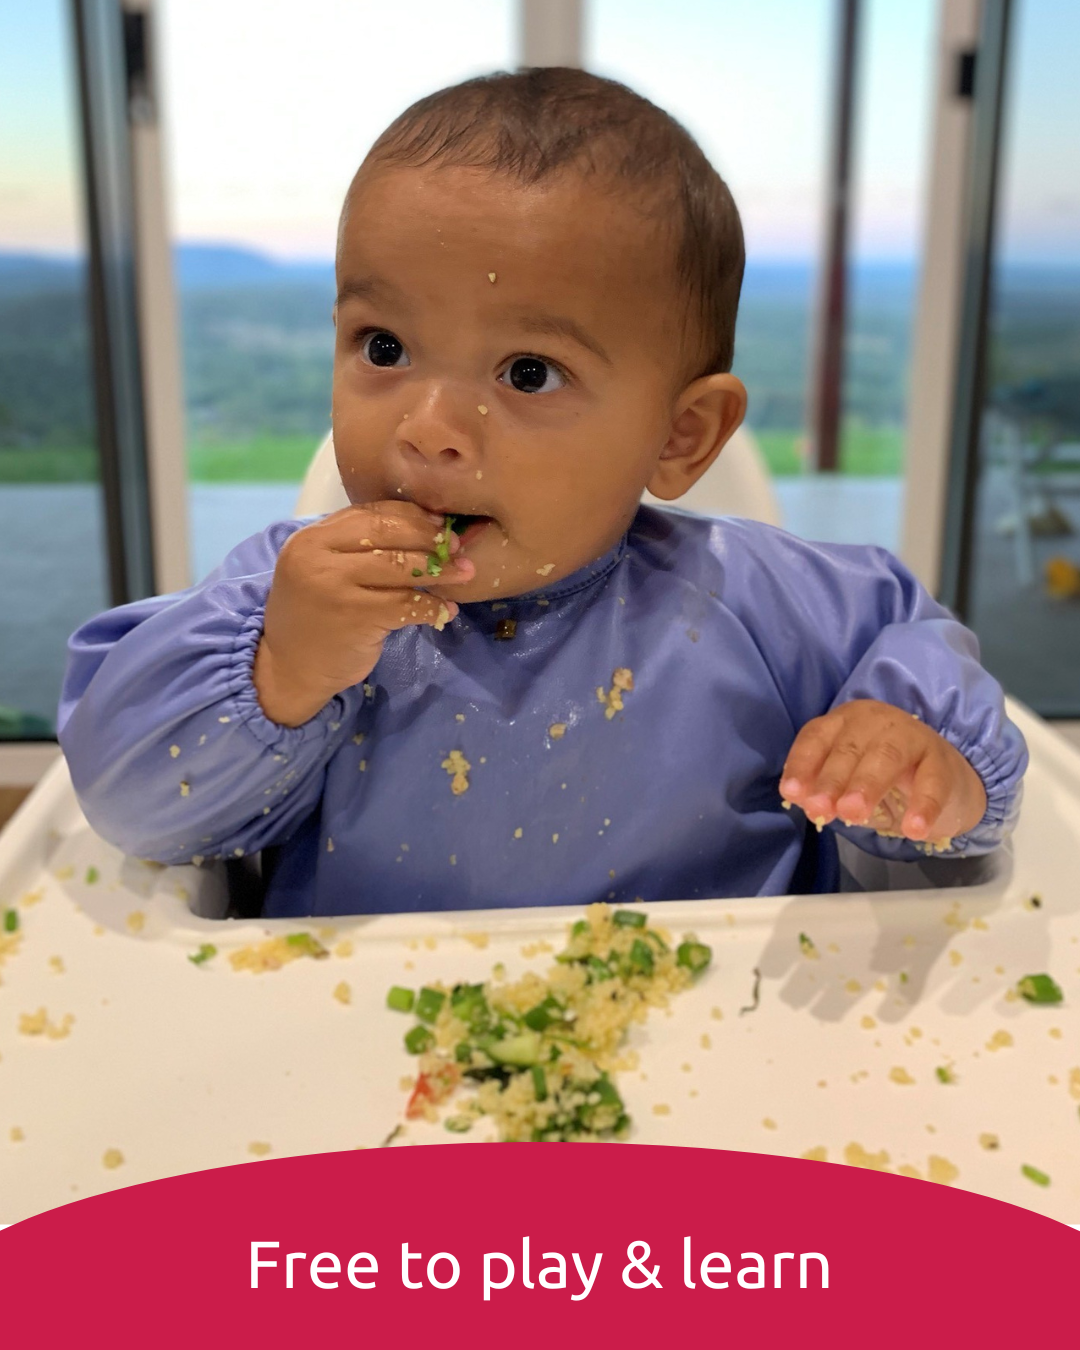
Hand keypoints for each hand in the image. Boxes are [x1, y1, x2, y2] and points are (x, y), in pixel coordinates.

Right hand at [253, 502, 474, 726]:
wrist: (288, 668)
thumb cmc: (314, 615)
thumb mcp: (322, 569)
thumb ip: (357, 547)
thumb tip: (422, 526)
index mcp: (311, 537)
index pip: (370, 513)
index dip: (410, 516)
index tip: (439, 523)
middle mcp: (318, 556)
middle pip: (387, 533)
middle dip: (428, 537)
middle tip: (457, 546)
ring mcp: (336, 587)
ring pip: (401, 567)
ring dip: (439, 570)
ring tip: (464, 573)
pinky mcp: (356, 618)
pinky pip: (406, 605)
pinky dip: (432, 606)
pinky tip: (445, 610)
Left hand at [779, 699, 987, 843]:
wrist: (941, 783)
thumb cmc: (881, 779)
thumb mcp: (845, 784)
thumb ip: (822, 790)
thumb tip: (802, 801)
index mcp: (843, 722)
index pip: (816, 738)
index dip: (802, 765)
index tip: (791, 793)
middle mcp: (875, 721)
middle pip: (849, 748)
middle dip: (831, 780)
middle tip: (820, 810)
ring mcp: (911, 736)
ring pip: (886, 756)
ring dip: (867, 785)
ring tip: (854, 814)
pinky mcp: (942, 760)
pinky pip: (933, 781)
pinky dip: (924, 805)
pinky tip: (913, 829)